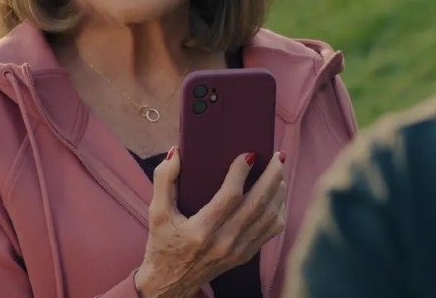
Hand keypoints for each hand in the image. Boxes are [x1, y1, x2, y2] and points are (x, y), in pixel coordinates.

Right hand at [134, 148, 286, 297]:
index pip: (230, 197)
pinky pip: (271, 231)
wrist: (170, 284)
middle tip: (278, 155)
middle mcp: (223, 242)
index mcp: (201, 230)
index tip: (248, 154)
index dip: (241, 173)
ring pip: (269, 217)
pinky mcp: (245, 256)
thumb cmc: (162, 244)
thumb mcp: (156, 213)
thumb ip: (163, 180)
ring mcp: (237, 251)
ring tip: (279, 169)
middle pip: (258, 204)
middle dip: (272, 176)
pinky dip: (279, 210)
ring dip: (278, 191)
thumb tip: (176, 153)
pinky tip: (277, 195)